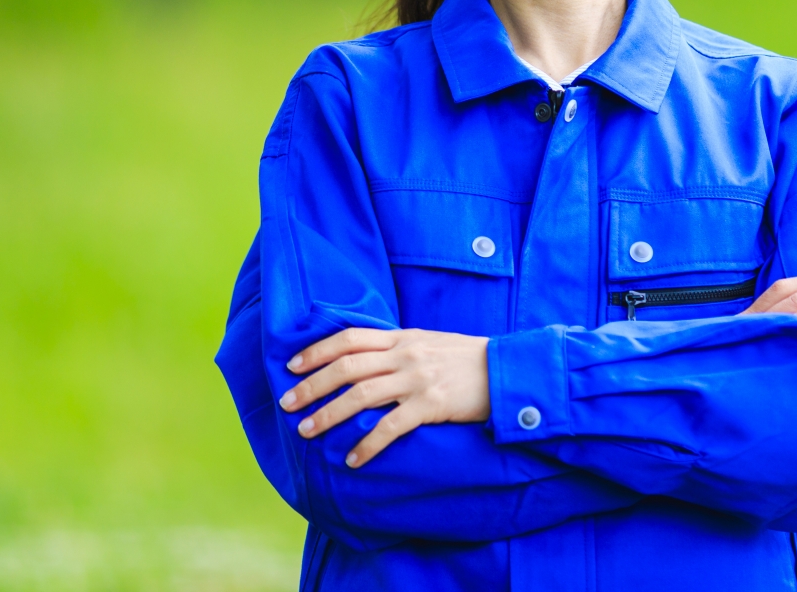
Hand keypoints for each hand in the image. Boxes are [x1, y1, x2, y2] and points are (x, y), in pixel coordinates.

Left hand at [279, 327, 489, 467]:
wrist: (509, 371)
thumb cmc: (469, 360)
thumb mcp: (431, 343)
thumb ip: (400, 349)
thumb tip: (366, 360)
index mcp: (402, 337)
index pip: (349, 338)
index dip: (316, 351)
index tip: (292, 366)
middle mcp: (405, 354)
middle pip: (346, 367)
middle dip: (311, 386)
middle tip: (287, 404)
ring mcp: (417, 379)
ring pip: (360, 396)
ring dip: (329, 415)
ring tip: (307, 432)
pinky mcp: (431, 405)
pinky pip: (390, 427)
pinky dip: (368, 445)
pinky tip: (353, 460)